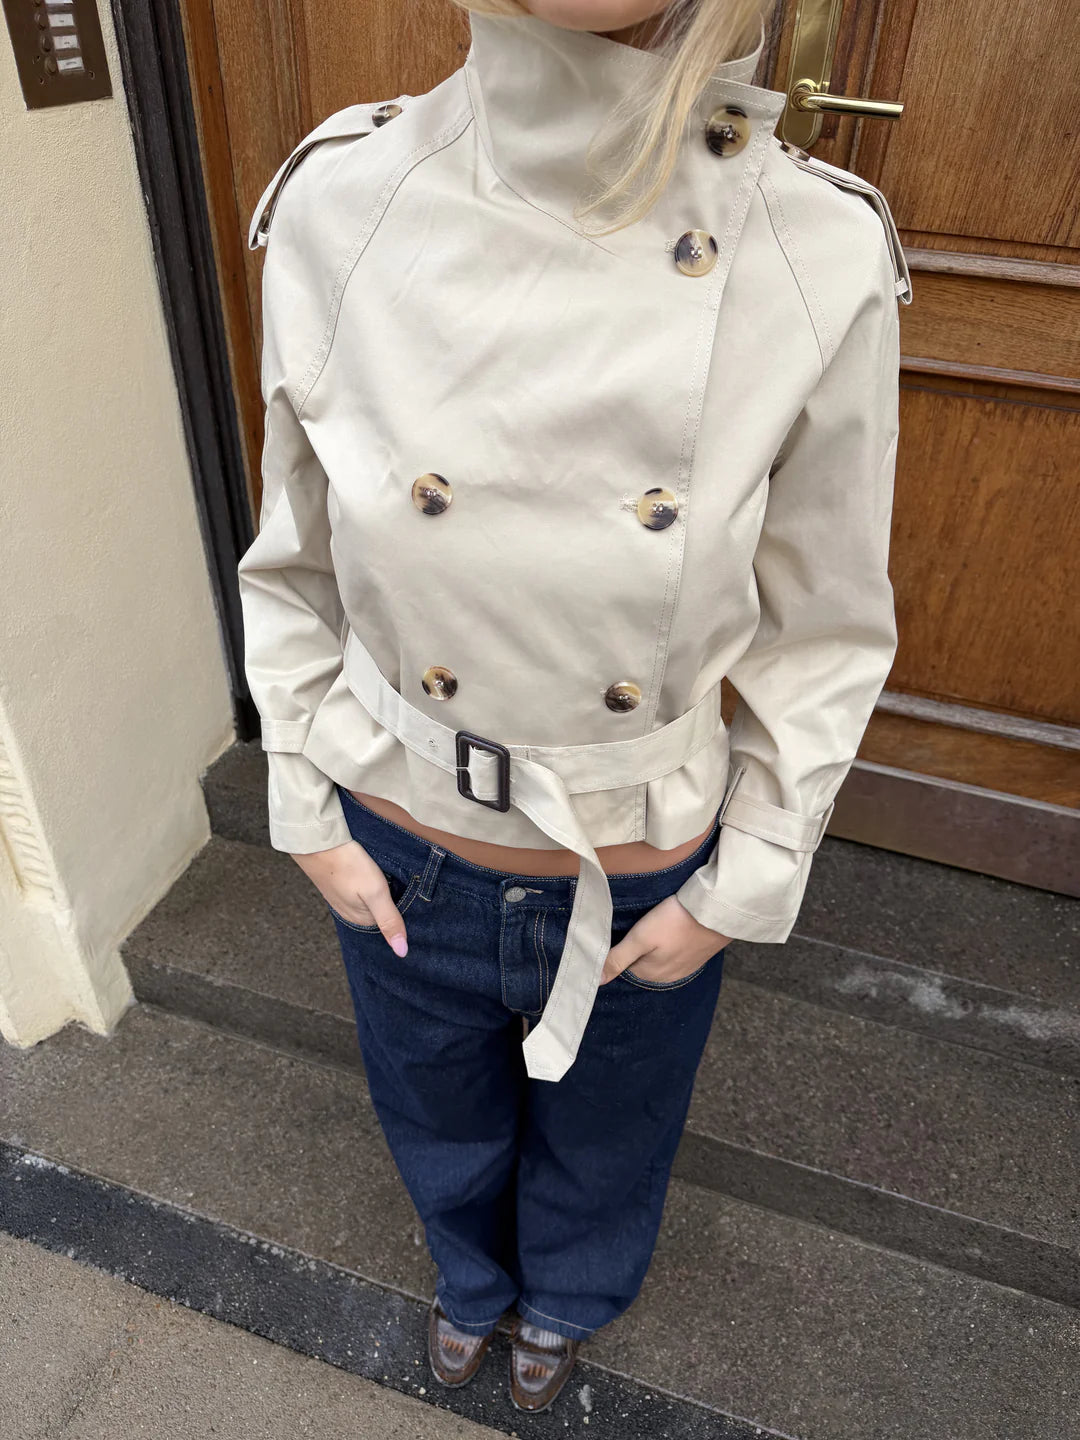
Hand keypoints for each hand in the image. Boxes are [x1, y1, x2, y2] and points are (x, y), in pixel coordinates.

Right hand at [291, 840, 409, 955]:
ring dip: (377, 886)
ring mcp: (341, 898)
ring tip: (382, 870)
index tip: (404, 888)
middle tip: (393, 876)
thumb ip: (389, 920)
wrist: (316, 842)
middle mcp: (350, 913)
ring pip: (369, 897)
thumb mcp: (375, 893)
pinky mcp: (336, 884)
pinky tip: (366, 868)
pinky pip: (358, 887)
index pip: (391, 919)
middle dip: (390, 896)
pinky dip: (365, 879)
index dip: (401, 903)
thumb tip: (401, 952)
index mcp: (361, 920)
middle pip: (380, 908)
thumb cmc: (347, 865)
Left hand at [600, 894, 730, 984]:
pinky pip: (677, 953)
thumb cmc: (674, 922)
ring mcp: (686, 967)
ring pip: (661, 958)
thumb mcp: (640, 938)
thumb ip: (618, 959)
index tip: (623, 933)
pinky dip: (672, 944)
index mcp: (651, 974)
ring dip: (656, 946)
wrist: (715, 911)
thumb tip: (595, 982)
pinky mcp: (699, 955)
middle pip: (643, 964)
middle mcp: (668, 976)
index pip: (625, 967)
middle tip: (640, 927)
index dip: (621, 950)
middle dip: (638, 950)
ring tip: (656, 926)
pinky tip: (673, 930)